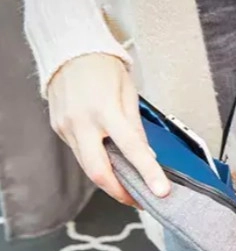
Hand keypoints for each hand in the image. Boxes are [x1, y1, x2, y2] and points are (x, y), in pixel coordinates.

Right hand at [47, 53, 170, 206]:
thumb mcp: (129, 95)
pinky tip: (110, 163)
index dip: (148, 173)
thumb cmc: (103, 68)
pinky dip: (97, 163)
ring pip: (88, 167)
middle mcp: (82, 121)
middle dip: (120, 192)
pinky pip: (80, 154)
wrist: (70, 50)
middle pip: (99, 171)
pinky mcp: (59, 129)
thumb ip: (136, 129)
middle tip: (139, 200)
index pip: (131, 149)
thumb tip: (147, 156)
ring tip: (129, 185)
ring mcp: (66, 127)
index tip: (161, 190)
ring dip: (110, 181)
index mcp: (105, 110)